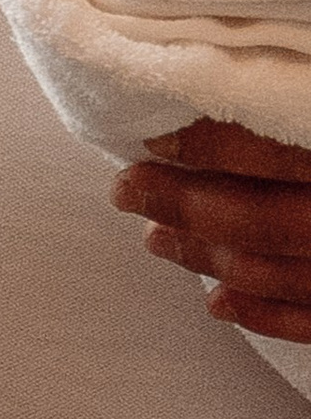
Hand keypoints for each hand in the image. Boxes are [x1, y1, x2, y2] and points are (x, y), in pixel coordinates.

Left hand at [112, 120, 310, 344]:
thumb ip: (292, 107)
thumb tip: (229, 95)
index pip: (274, 155)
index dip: (209, 147)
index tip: (153, 140)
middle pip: (258, 220)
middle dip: (181, 206)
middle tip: (126, 189)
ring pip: (270, 274)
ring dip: (202, 257)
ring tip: (154, 236)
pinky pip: (308, 323)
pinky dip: (259, 315)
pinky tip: (216, 302)